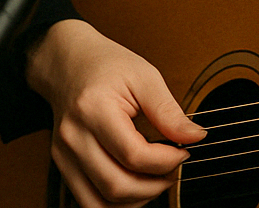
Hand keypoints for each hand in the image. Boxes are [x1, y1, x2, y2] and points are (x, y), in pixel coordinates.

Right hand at [26, 20, 205, 206]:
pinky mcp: (63, 167)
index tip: (184, 151)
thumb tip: (195, 136)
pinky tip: (135, 185)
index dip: (166, 161)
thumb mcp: (145, 77)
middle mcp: (74, 138)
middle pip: (116, 185)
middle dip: (154, 186)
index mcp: (93, 109)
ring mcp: (64, 156)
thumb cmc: (106, 66)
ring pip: (99, 203)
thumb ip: (169, 111)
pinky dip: (115, 203)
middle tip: (173, 169)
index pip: (133, 154)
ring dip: (135, 200)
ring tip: (156, 179)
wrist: (68, 64)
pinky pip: (88, 201)